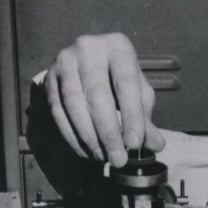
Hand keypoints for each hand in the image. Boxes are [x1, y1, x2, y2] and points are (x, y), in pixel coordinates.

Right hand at [45, 32, 164, 167]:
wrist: (89, 67)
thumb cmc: (120, 82)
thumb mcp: (139, 96)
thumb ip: (146, 121)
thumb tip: (157, 144)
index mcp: (118, 47)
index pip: (126, 84)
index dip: (131, 116)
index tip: (134, 145)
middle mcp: (89, 47)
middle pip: (98, 95)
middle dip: (109, 133)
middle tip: (118, 159)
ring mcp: (65, 60)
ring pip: (75, 104)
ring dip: (89, 137)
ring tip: (103, 157)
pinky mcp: (50, 77)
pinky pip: (58, 111)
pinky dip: (72, 136)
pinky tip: (86, 152)